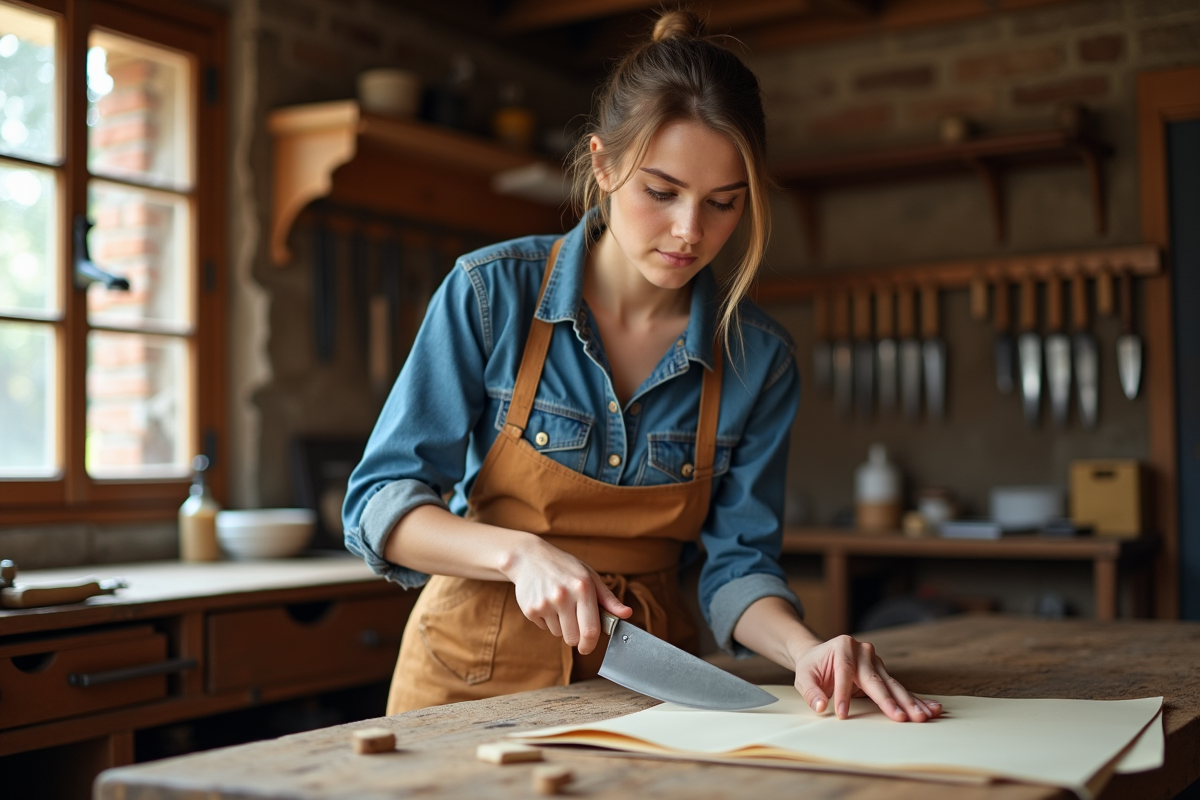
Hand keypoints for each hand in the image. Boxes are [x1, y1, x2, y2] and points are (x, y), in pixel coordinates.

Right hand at [503, 537, 630, 654]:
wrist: (529, 557)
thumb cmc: (564, 567)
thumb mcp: (589, 576)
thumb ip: (608, 598)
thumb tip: (627, 614)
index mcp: (582, 587)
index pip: (590, 629)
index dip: (590, 644)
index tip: (587, 648)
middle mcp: (563, 596)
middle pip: (573, 638)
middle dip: (575, 636)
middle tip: (573, 620)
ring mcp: (545, 603)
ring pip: (558, 634)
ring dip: (560, 625)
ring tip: (557, 603)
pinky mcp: (530, 609)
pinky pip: (544, 628)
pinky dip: (547, 620)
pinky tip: (545, 601)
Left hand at [790, 634, 941, 722]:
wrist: (820, 655)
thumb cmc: (813, 666)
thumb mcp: (804, 676)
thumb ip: (810, 691)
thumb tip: (819, 707)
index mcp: (843, 647)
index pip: (845, 672)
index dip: (843, 694)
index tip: (842, 714)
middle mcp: (863, 651)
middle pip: (876, 679)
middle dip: (889, 700)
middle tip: (901, 718)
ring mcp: (876, 661)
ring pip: (892, 685)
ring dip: (908, 703)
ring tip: (923, 716)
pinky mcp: (883, 673)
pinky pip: (898, 688)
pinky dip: (914, 700)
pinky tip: (931, 708)